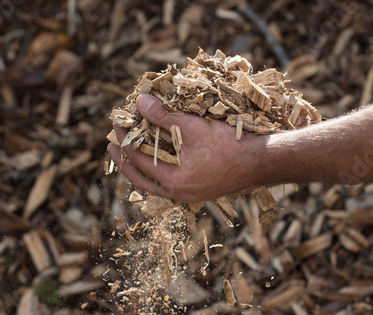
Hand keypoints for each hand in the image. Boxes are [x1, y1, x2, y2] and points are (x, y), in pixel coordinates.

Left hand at [107, 94, 266, 201]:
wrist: (259, 163)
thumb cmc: (228, 145)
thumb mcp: (192, 127)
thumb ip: (164, 115)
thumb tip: (140, 102)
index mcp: (173, 181)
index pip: (137, 159)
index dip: (124, 140)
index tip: (116, 126)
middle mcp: (178, 194)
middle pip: (140, 180)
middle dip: (124, 160)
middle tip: (112, 146)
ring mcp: (189, 196)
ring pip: (155, 186)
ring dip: (141, 169)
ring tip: (132, 155)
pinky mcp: (200, 192)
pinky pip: (169, 186)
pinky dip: (159, 173)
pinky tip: (160, 162)